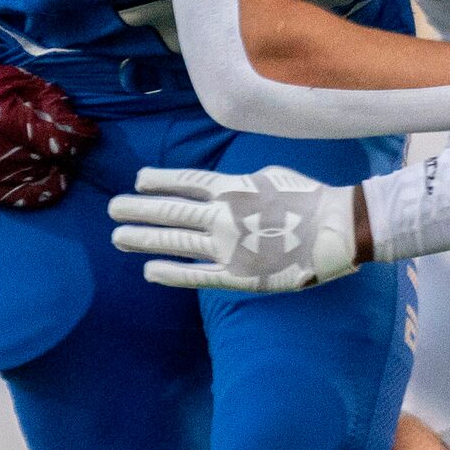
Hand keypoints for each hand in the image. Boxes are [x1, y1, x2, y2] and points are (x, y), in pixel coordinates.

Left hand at [109, 165, 360, 291]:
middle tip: (113, 209)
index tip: (138, 181)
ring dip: (144, 238)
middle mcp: (223, 215)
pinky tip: (149, 270)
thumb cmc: (309, 200)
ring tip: (118, 237)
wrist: (336, 230)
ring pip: (175, 241)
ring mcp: (228, 246)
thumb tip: (221, 186)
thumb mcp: (270, 175)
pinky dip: (171, 272)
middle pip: (170, 211)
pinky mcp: (238, 274)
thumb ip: (240, 182)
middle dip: (138, 210)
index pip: (185, 183)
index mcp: (232, 188)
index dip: (159, 182)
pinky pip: (197, 274)